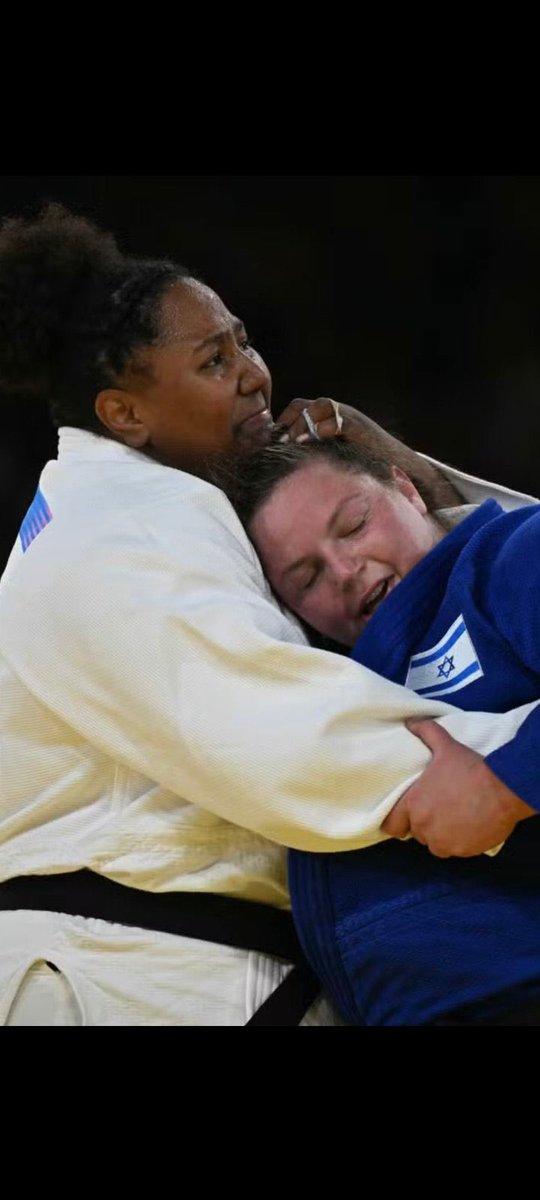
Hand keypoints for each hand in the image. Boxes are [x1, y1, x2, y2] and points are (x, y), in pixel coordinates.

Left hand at [277, 401, 462, 506]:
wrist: (403, 468)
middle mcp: (340, 413)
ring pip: (320, 406)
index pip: (298, 407)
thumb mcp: (338, 457)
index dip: (283, 421)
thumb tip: (290, 465)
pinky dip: (322, 429)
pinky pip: (337, 420)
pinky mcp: (361, 427)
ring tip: (294, 441)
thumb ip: (318, 453)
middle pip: (304, 403)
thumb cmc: (369, 468)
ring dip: (303, 423)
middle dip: (289, 420)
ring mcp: (351, 417)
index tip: (274, 440)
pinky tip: (313, 442)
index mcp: (330, 418)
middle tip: (281, 441)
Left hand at [382, 719, 535, 856]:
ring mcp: (445, 842)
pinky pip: (456, 850)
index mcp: (414, 805)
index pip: (391, 825)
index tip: (405, 815)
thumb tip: (410, 722)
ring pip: (437, 844)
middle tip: (439, 809)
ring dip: (442, 835)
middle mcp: (425, 828)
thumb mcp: (446, 746)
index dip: (397, 821)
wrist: (503, 789)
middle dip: (425, 824)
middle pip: (417, 833)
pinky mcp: (464, 851)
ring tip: (455, 818)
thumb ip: (425, 733)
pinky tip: (469, 826)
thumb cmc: (470, 768)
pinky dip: (461, 841)